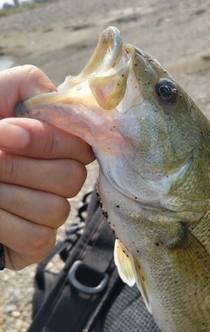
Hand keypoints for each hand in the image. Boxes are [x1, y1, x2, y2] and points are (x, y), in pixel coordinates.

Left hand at [0, 65, 93, 269]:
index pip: (79, 145)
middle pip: (71, 178)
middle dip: (19, 167)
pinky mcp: (39, 244)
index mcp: (56, 145)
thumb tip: (53, 106)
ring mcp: (52, 214)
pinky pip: (37, 236)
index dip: (45, 141)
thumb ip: (27, 86)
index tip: (5, 133)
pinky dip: (4, 224)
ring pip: (55, 208)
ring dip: (7, 195)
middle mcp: (60, 180)